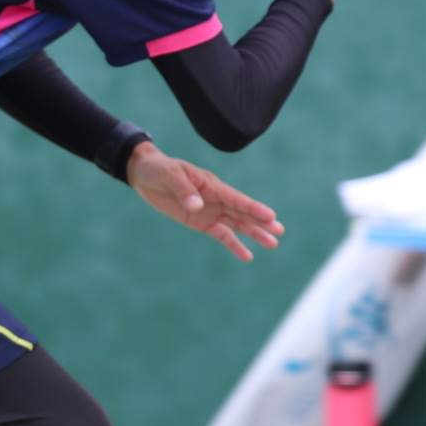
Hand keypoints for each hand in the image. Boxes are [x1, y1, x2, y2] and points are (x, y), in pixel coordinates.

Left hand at [125, 142, 284, 262]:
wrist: (146, 175)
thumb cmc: (161, 170)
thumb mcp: (170, 175)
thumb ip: (184, 190)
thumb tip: (197, 206)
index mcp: (212, 184)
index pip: (236, 198)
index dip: (253, 208)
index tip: (270, 216)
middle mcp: (216, 198)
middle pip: (242, 212)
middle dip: (260, 222)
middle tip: (279, 231)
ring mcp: (210, 211)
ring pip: (237, 224)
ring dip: (254, 234)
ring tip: (272, 244)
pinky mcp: (201, 222)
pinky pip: (221, 234)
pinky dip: (234, 245)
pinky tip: (248, 256)